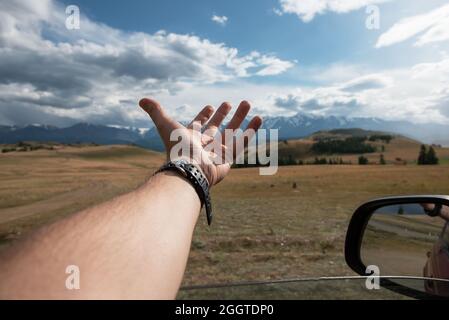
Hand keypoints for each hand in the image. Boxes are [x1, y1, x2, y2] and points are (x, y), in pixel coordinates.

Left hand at [139, 98, 261, 185]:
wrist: (189, 170)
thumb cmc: (177, 148)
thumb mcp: (166, 125)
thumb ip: (156, 111)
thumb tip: (142, 99)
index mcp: (190, 138)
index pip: (199, 124)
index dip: (204, 115)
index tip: (211, 106)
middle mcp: (204, 146)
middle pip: (217, 127)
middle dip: (225, 115)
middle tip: (233, 102)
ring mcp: (217, 153)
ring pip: (231, 133)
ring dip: (240, 119)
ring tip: (248, 105)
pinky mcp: (229, 160)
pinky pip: (241, 144)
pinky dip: (251, 131)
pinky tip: (258, 119)